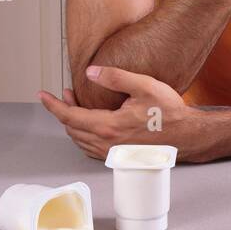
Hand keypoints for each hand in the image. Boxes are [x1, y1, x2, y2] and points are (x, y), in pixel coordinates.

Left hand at [37, 66, 210, 161]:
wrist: (188, 136)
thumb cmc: (169, 113)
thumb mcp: (144, 86)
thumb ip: (115, 77)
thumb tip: (91, 73)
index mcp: (109, 126)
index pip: (70, 117)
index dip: (53, 105)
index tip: (42, 95)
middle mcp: (107, 143)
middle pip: (72, 129)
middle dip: (63, 111)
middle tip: (64, 95)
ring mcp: (112, 152)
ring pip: (80, 140)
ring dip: (73, 123)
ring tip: (75, 106)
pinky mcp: (119, 156)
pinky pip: (91, 147)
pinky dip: (84, 135)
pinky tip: (90, 124)